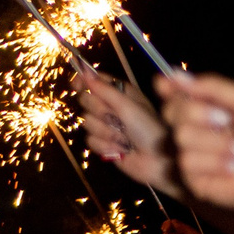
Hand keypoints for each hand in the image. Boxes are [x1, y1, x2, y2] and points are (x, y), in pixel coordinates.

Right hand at [74, 69, 179, 193]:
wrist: (157, 160)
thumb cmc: (148, 129)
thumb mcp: (128, 106)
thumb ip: (105, 90)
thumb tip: (85, 73)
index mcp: (121, 93)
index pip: (95, 81)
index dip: (84, 81)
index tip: (76, 86)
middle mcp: (112, 107)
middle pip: (86, 101)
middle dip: (100, 112)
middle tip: (116, 119)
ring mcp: (106, 126)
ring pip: (87, 123)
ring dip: (106, 132)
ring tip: (124, 137)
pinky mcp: (103, 144)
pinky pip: (90, 141)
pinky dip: (106, 146)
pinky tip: (121, 150)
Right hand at [157, 72, 233, 213]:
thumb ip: (212, 86)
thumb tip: (174, 74)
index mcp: (206, 109)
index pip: (175, 95)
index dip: (168, 88)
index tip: (165, 84)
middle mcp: (194, 131)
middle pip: (172, 112)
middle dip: (200, 113)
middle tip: (226, 120)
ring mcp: (191, 155)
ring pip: (182, 138)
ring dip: (217, 143)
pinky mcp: (192, 180)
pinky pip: (189, 162)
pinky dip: (218, 162)